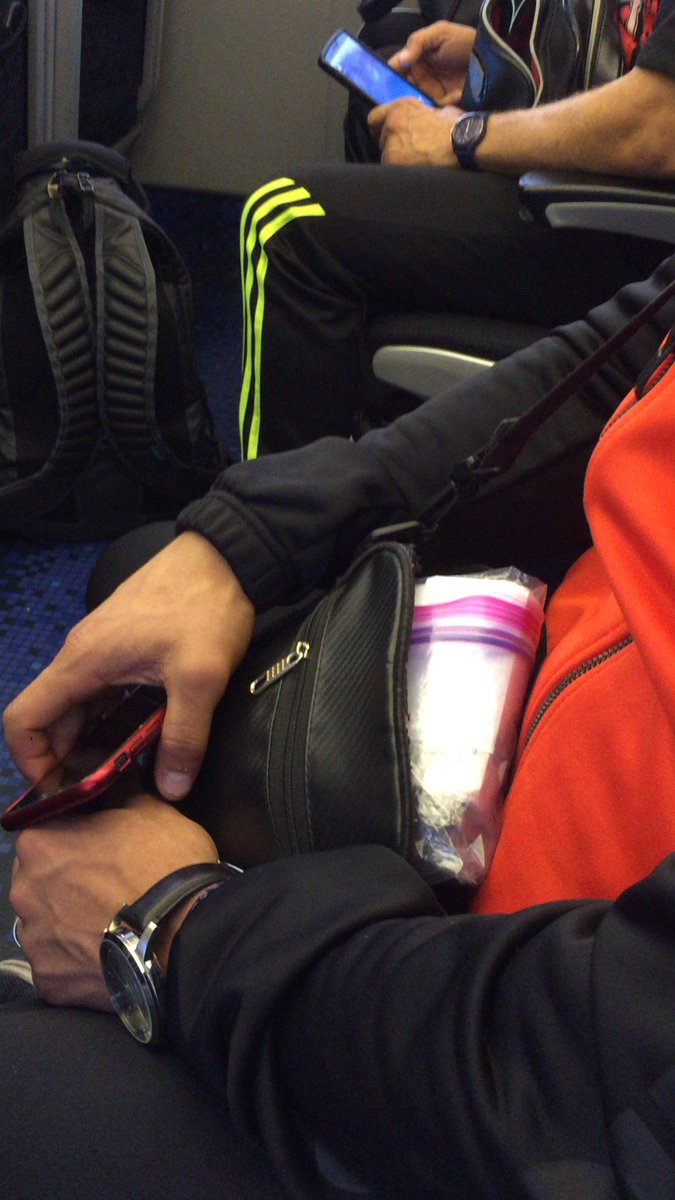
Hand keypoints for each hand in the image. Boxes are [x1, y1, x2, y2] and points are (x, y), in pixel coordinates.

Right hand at [3, 531, 254, 801]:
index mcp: (83, 662)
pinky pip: (101, 692)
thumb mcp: (201, 678)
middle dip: (67, 762)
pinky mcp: (122, 646)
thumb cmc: (206, 607)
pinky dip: (110, 720)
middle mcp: (81, 656)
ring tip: (122, 774)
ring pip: (78, 707)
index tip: (61, 792)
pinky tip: (141, 739)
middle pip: (51, 720)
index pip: (23, 719)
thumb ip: (184, 737)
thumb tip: (172, 790)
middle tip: (100, 796)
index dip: (31, 762)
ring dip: (91, 742)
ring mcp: (101, 649)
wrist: (225, 555)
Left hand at [9, 792, 218, 1008]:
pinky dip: (78, 960)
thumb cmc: (166, 864)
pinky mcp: (49, 981)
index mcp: (40, 843)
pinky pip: (59, 964)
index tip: (102, 846)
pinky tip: (108, 954)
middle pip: (40, 880)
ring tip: (110, 925)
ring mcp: (34, 941)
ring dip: (69, 922)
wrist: (188, 936)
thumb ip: (121, 797)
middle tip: (109, 886)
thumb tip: (117, 784)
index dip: (76, 836)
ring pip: (46, 924)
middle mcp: (23, 890)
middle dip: (67, 881)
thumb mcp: (152, 811)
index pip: (47, 830)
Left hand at [369, 99, 461, 165]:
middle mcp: (391, 122)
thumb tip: (435, 112)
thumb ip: (429, 112)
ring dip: (397, 161)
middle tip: (408, 153)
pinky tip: (413, 173)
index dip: (381, 128)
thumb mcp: (443, 110)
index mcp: (402, 106)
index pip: (375, 118)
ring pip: (386, 156)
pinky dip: (401, 173)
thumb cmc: (457, 127)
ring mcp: (390, 142)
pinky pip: (391, 170)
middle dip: (393, 146)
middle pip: (382, 140)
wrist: (460, 143)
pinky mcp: (392, 161)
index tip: (388, 136)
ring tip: (414, 164)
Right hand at [388, 21, 474, 105]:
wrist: (486, 56)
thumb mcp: (439, 33)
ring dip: (424, 102)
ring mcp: (431, 90)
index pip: (395, 69)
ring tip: (438, 96)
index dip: (388, 77)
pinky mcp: (443, 101)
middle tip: (414, 95)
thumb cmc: (461, 41)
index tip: (388, 85)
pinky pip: (437, 107)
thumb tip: (401, 60)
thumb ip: (418, 42)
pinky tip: (456, 95)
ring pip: (418, 102)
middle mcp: (419, 76)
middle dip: (404, 95)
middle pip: (402, 90)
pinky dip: (446, 104)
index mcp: (414, 58)